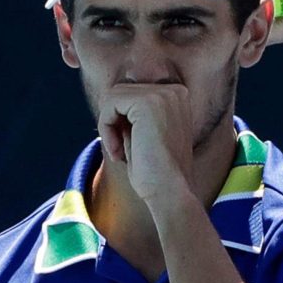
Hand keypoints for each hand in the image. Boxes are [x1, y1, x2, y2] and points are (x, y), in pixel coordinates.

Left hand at [97, 82, 193, 206]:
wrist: (170, 192)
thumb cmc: (157, 172)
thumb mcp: (145, 134)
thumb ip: (132, 114)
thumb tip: (108, 98)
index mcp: (178, 97)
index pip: (133, 93)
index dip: (121, 119)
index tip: (126, 146)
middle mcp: (174, 90)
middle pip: (121, 91)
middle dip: (112, 121)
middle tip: (119, 151)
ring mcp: (163, 94)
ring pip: (112, 96)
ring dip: (107, 125)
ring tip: (118, 151)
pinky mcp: (147, 102)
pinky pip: (109, 103)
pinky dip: (105, 127)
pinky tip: (117, 150)